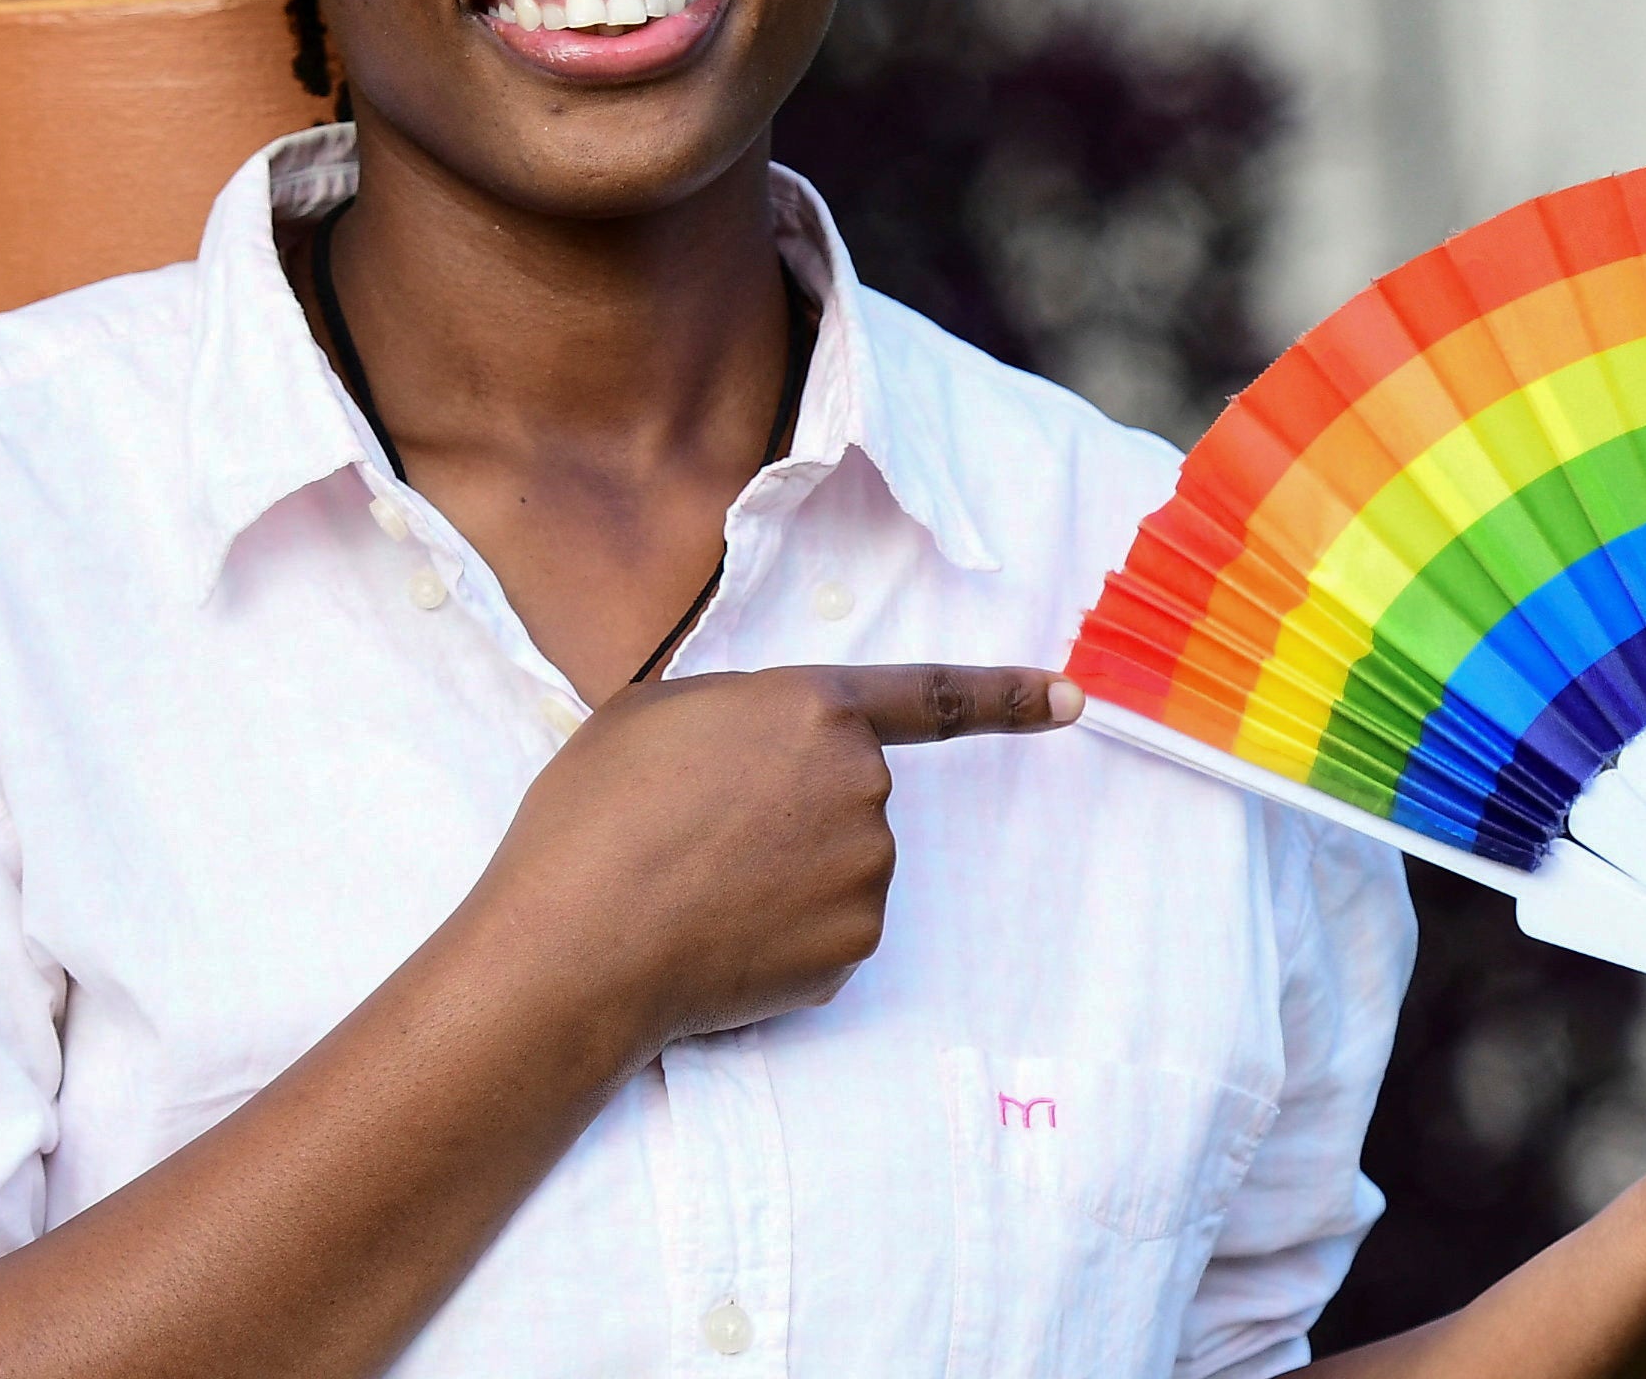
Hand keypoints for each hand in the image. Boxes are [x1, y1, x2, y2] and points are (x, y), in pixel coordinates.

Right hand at [468, 664, 1079, 1051]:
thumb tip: (764, 745)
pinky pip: (831, 929)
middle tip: (696, 833)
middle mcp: (862, 785)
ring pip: (841, 862)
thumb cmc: (595, 817)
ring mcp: (866, 871)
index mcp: (814, 707)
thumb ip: (737, 712)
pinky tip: (719, 936)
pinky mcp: (855, 948)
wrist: (575, 944)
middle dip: (791, 810)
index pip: (931, 697)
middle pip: (849, 791)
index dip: (1008, 696)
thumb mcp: (654, 713)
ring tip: (695, 886)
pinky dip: (785, 934)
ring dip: (786, 873)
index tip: (1070, 697)